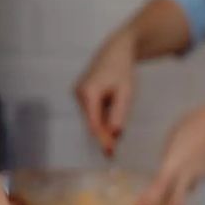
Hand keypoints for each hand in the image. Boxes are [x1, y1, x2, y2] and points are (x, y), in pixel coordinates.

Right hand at [74, 31, 136, 156]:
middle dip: (103, 136)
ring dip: (103, 126)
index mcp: (89, 92)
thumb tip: (115, 134)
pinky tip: (111, 117)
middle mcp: (79, 93)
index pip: (94, 123)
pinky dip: (102, 117)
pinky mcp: (81, 94)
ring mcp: (78, 93)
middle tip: (112, 153)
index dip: (101, 139)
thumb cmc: (122, 70)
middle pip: (91, 122)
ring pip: (92, 118)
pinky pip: (92, 111)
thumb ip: (119, 114)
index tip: (109, 153)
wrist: (116, 51)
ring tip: (115, 132)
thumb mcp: (125, 93)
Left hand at [135, 102, 204, 204]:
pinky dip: (185, 184)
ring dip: (173, 204)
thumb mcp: (173, 138)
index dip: (147, 202)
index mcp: (174, 163)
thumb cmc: (196, 123)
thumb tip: (167, 168)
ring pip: (183, 194)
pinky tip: (183, 177)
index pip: (158, 187)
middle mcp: (187, 174)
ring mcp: (200, 175)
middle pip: (176, 203)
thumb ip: (169, 157)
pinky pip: (192, 182)